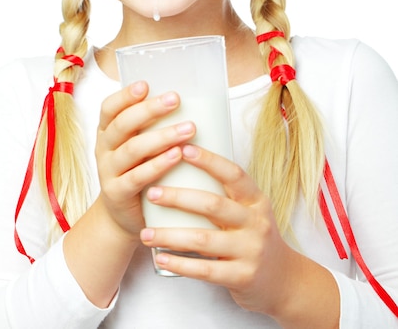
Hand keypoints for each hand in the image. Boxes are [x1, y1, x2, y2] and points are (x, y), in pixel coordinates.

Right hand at [94, 81, 196, 238]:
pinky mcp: (118, 193)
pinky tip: (177, 155)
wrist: (120, 217)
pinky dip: (158, 165)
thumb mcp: (136, 146)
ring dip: (161, 136)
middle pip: (122, 124)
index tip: (146, 84)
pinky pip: (137, 177)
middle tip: (175, 99)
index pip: (109, 108)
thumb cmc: (136, 171)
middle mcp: (104, 148)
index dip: (125, 96)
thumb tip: (187, 99)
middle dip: (149, 110)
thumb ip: (150, 126)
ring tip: (188, 128)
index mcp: (106, 131)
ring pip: (132, 149)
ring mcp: (108, 171)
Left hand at [139, 143, 296, 316]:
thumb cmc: (252, 236)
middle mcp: (256, 223)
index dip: (208, 160)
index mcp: (256, 200)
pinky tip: (161, 258)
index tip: (182, 148)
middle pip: (213, 205)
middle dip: (178, 198)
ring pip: (204, 239)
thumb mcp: (247, 210)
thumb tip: (179, 161)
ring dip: (170, 235)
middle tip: (151, 193)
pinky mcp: (242, 277)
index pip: (233, 174)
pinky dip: (180, 263)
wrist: (284, 281)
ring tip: (146, 234)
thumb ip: (222, 191)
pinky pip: (206, 269)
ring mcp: (251, 251)